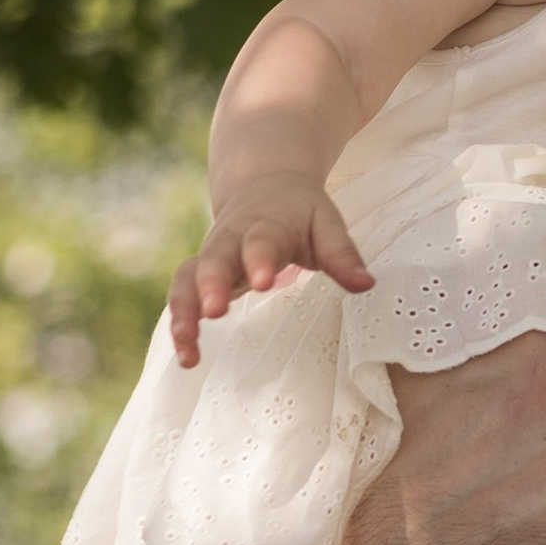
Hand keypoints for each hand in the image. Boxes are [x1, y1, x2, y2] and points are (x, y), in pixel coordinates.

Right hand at [169, 181, 373, 365]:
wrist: (262, 185)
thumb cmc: (299, 212)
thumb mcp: (326, 223)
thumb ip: (343, 254)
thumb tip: (365, 284)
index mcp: (266, 225)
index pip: (261, 241)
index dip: (259, 259)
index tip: (263, 282)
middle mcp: (231, 240)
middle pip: (214, 259)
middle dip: (210, 285)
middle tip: (214, 312)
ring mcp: (211, 258)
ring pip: (186, 280)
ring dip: (184, 312)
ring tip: (187, 349)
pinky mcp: (200, 276)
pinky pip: (182, 297)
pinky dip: (180, 325)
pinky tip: (186, 358)